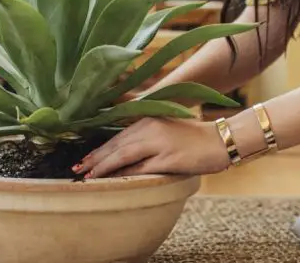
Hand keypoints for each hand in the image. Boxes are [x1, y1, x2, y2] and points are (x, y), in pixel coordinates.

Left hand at [72, 118, 230, 178]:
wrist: (221, 140)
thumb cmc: (195, 137)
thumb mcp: (167, 128)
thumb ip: (147, 135)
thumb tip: (125, 151)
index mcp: (149, 119)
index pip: (118, 136)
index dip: (99, 149)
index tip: (84, 159)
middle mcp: (151, 128)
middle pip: (116, 145)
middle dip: (95, 159)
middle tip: (78, 170)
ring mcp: (159, 143)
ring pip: (124, 156)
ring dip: (104, 168)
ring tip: (89, 177)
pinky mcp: (169, 158)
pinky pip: (140, 169)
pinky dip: (124, 175)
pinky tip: (114, 181)